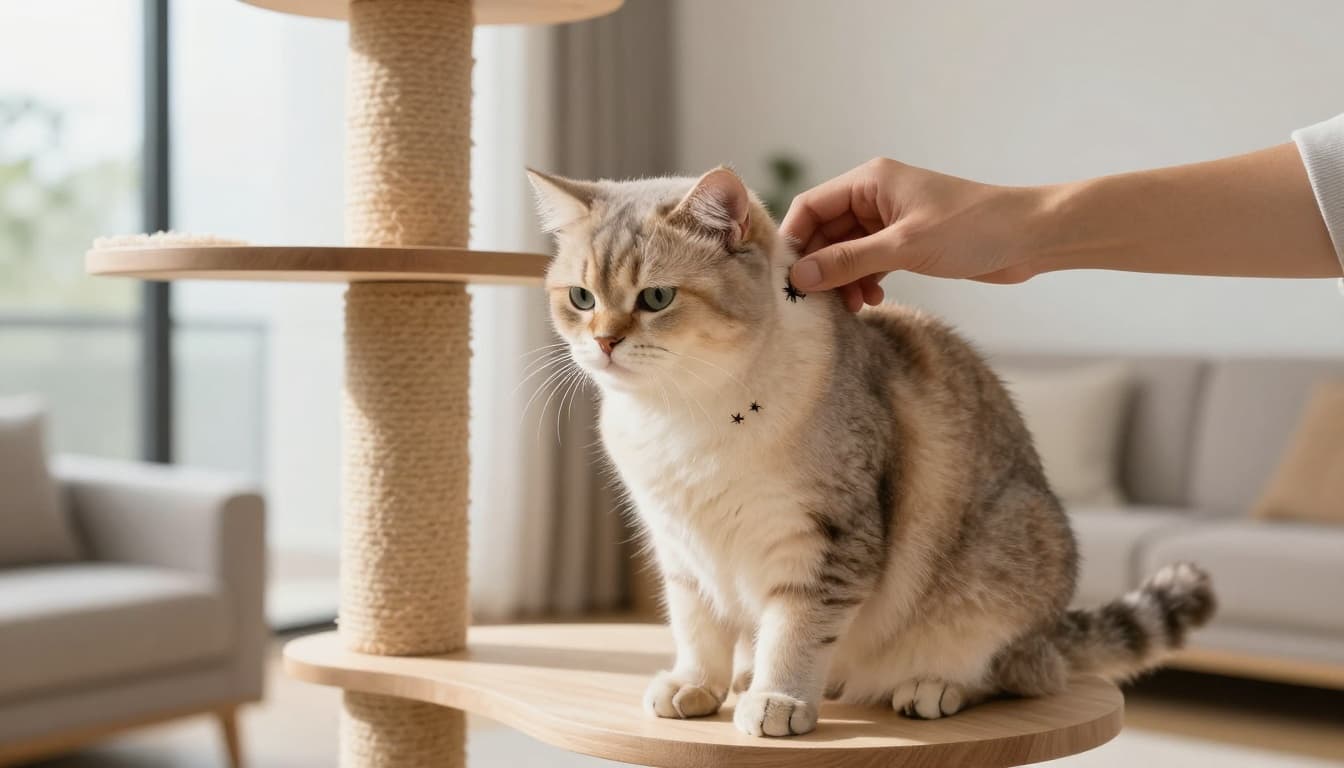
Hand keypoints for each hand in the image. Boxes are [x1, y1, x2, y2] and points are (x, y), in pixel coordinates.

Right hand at [781, 158, 1045, 310]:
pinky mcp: (907, 243)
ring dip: (843, 280)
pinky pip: (868, 263)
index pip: (811, 207)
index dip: (794, 241)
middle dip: (820, 267)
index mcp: (870, 181)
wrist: (1030, 238)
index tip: (786, 278)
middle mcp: (875, 197)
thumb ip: (848, 262)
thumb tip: (799, 277)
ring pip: (846, 252)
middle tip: (816, 303)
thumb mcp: (903, 247)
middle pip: (826, 233)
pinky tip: (871, 300)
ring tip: (851, 307)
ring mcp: (891, 221)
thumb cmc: (973, 229)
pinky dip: (863, 282)